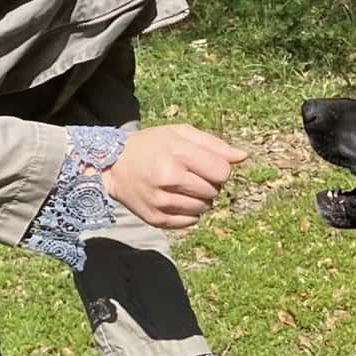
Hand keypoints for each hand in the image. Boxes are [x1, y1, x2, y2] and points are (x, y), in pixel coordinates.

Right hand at [104, 125, 246, 229]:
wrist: (113, 165)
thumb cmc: (152, 146)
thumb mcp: (180, 134)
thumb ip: (214, 144)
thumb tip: (243, 157)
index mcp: (177, 153)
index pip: (222, 172)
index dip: (219, 168)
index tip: (206, 164)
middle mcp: (168, 178)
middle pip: (214, 191)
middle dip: (209, 184)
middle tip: (190, 175)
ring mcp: (161, 201)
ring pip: (203, 208)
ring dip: (200, 199)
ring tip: (182, 187)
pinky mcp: (156, 218)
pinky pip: (190, 222)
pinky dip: (188, 213)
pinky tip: (175, 199)